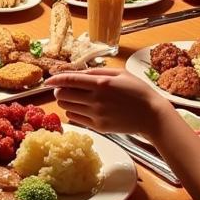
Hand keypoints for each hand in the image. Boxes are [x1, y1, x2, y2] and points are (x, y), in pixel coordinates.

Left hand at [45, 67, 171, 138]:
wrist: (152, 115)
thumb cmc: (137, 90)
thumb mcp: (119, 74)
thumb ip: (96, 72)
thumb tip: (77, 73)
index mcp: (101, 83)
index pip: (69, 80)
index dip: (55, 79)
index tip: (47, 79)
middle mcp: (96, 99)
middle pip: (64, 95)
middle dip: (59, 90)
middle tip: (63, 89)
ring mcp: (97, 115)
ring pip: (67, 107)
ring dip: (65, 101)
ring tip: (72, 98)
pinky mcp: (99, 127)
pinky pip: (76, 119)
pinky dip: (73, 112)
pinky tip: (80, 108)